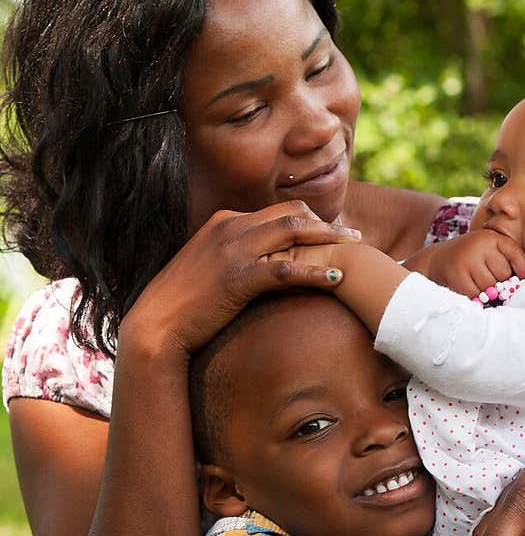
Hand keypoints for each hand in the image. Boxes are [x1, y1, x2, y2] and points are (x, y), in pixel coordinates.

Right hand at [122, 202, 360, 357]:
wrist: (156, 325)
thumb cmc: (183, 305)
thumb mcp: (208, 269)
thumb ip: (233, 257)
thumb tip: (261, 264)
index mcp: (223, 221)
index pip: (275, 210)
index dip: (307, 220)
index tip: (330, 231)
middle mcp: (230, 227)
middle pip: (290, 214)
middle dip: (326, 223)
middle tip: (353, 235)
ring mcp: (234, 249)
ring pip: (293, 232)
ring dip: (329, 239)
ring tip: (356, 248)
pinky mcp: (239, 277)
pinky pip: (287, 269)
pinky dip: (315, 272)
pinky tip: (337, 279)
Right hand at [417, 229, 524, 297]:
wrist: (436, 260)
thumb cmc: (471, 258)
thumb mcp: (488, 251)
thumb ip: (506, 261)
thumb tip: (520, 285)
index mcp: (491, 237)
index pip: (516, 255)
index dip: (522, 269)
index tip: (521, 276)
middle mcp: (479, 245)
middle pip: (504, 274)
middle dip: (499, 281)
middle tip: (486, 276)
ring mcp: (467, 260)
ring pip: (490, 287)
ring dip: (486, 291)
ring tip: (475, 281)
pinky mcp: (457, 276)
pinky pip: (476, 294)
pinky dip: (475, 297)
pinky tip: (468, 287)